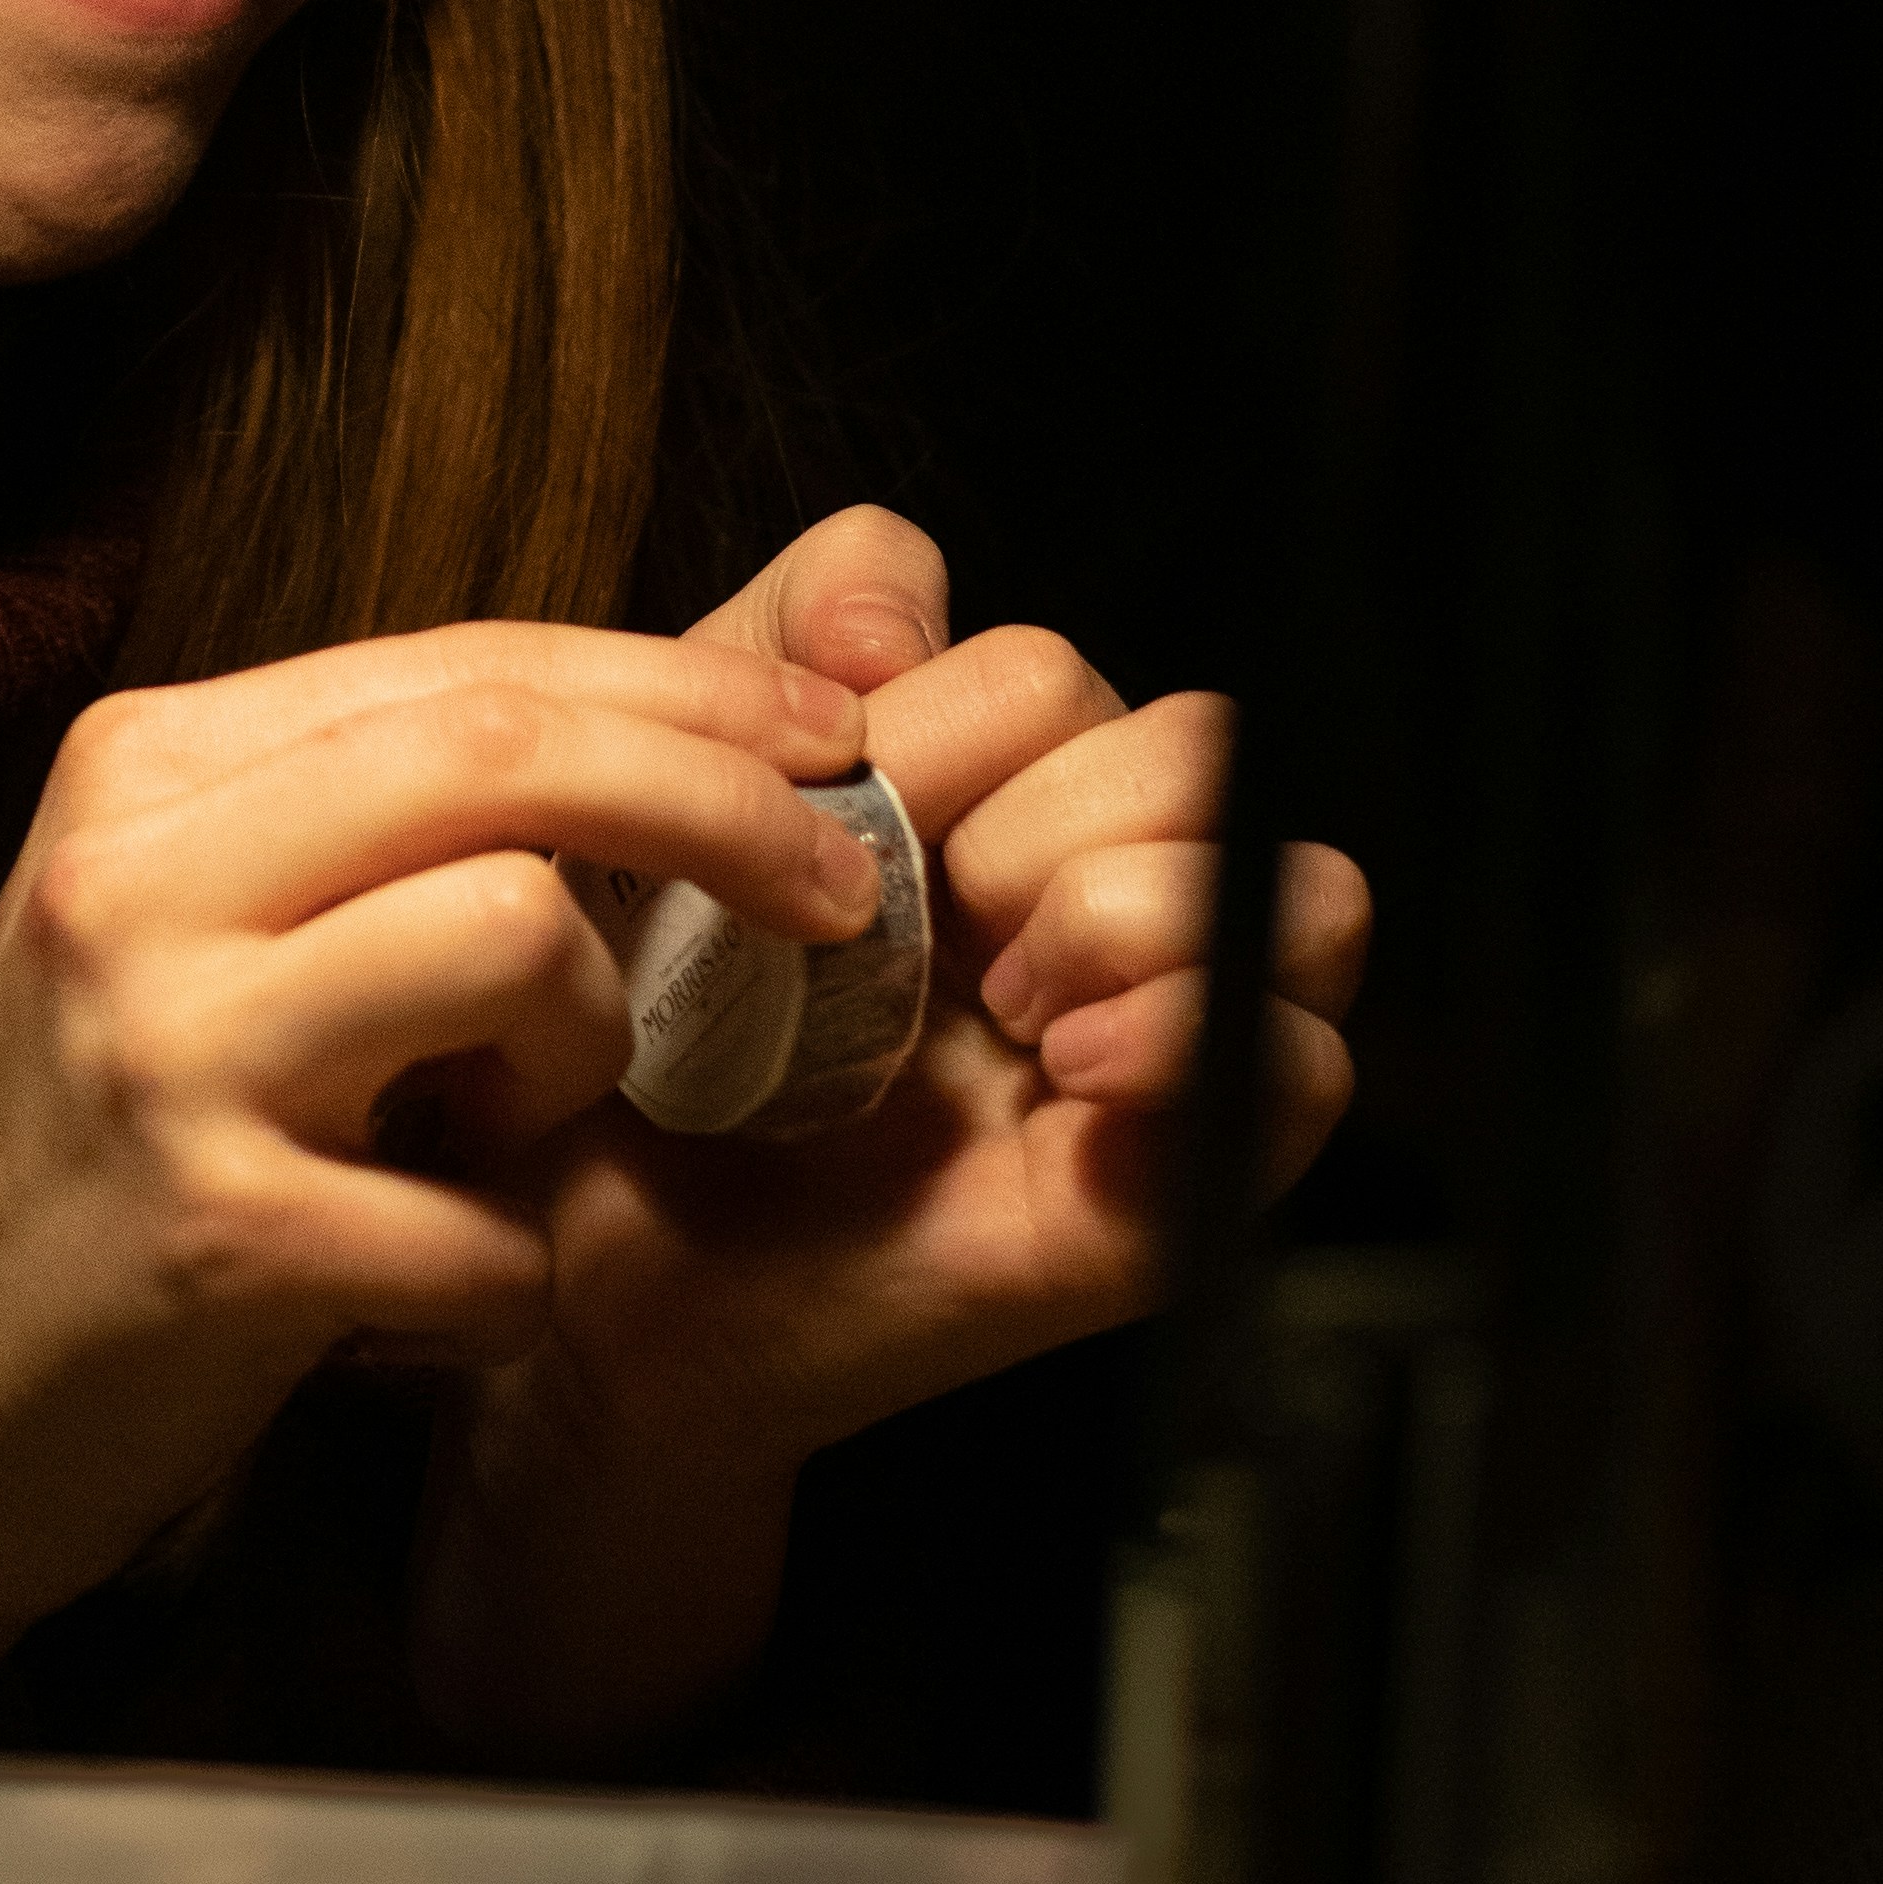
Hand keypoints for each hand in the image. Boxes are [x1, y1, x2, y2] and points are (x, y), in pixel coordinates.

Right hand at [0, 619, 879, 1735]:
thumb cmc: (82, 1166)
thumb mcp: (184, 932)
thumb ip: (364, 828)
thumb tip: (650, 745)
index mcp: (145, 764)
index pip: (466, 660)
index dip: (679, 683)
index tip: (825, 735)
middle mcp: (135, 867)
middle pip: (510, 749)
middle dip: (725, 798)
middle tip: (850, 883)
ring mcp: (163, 1043)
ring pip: (520, 935)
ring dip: (589, 1057)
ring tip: (505, 1142)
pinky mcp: (209, 1231)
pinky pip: (489, 1222)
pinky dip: (511, 1280)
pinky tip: (442, 1306)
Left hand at [411, 510, 1369, 1763]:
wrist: (581, 1267)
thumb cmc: (620, 1044)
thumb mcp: (659, 808)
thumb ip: (761, 654)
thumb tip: (887, 615)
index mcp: (966, 796)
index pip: (1035, 656)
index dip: (931, 702)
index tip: (827, 798)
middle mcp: (1073, 893)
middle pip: (1183, 734)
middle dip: (1039, 804)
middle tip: (922, 917)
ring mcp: (1139, 1030)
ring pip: (1279, 870)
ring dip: (1133, 906)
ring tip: (1008, 996)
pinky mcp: (1170, 1178)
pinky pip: (1301, 1068)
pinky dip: (1204, 1033)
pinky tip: (1072, 1066)